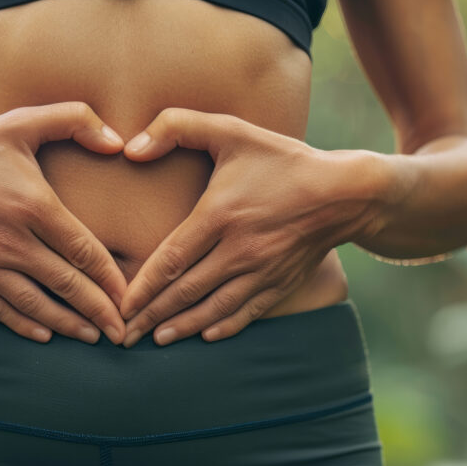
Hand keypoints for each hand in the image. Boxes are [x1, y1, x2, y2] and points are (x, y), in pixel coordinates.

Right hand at [0, 101, 128, 344]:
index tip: (130, 296)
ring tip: (94, 337)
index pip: (84, 251)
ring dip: (70, 325)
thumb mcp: (18, 123)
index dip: (111, 278)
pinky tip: (47, 334)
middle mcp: (13, 243)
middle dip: (100, 312)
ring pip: (39, 307)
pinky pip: (5, 312)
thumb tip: (118, 141)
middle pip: (68, 286)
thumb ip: (73, 119)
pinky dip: (29, 326)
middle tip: (123, 331)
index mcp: (33, 207)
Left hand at [118, 107, 384, 346]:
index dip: (143, 286)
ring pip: (213, 308)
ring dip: (182, 326)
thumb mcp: (231, 130)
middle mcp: (240, 250)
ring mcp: (262, 271)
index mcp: (221, 215)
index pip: (172, 259)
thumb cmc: (282, 160)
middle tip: (124, 334)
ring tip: (156, 339)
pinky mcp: (281, 283)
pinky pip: (246, 312)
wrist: (346, 193)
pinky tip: (205, 336)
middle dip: (152, 315)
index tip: (121, 305)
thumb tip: (130, 148)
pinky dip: (223, 326)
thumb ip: (177, 126)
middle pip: (186, 291)